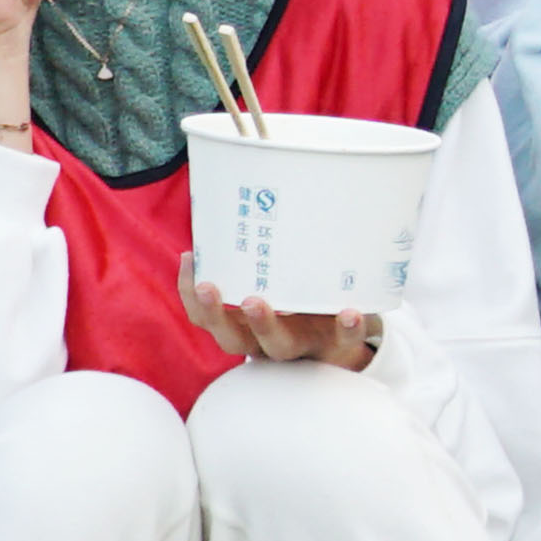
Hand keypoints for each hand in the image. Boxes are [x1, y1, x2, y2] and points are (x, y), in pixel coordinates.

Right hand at [177, 260, 382, 376]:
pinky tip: (349, 312)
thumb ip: (265, 255)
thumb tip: (253, 195)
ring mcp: (304, 344)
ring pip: (278, 345)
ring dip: (265, 324)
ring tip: (255, 302)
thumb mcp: (281, 281)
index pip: (207, 318)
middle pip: (233, 339)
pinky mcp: (340, 345)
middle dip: (217, 314)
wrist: (350, 337)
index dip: (191, 294)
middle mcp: (268, 340)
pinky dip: (347, 328)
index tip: (190, 257)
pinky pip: (344, 341)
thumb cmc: (305, 302)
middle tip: (207, 287)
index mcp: (247, 326)